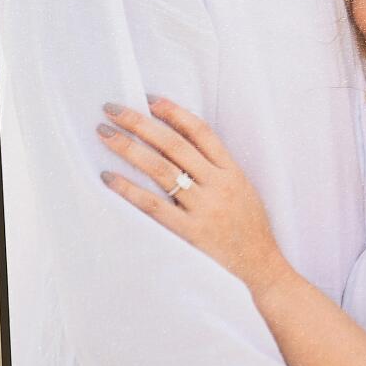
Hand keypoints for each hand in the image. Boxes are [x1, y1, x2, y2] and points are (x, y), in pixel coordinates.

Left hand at [96, 97, 290, 293]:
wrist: (261, 266)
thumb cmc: (249, 227)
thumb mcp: (242, 189)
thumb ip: (216, 168)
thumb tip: (178, 143)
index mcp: (233, 171)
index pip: (202, 133)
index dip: (175, 113)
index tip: (149, 99)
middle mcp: (218, 185)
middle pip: (175, 145)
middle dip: (141, 123)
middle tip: (113, 109)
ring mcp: (204, 208)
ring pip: (161, 170)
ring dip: (129, 149)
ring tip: (104, 135)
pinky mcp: (190, 232)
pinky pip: (154, 206)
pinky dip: (129, 189)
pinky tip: (109, 177)